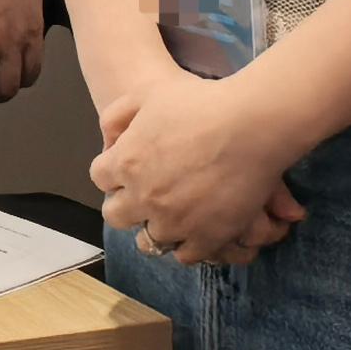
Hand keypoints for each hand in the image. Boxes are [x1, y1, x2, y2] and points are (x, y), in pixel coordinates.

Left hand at [92, 67, 309, 266]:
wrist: (250, 126)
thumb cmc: (200, 103)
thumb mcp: (146, 94)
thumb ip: (117, 116)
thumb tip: (109, 141)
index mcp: (125, 163)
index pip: (100, 179)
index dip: (113, 173)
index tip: (127, 170)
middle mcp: (144, 197)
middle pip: (116, 216)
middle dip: (126, 206)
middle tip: (145, 197)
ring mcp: (175, 221)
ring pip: (151, 240)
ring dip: (157, 228)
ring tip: (172, 216)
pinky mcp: (207, 237)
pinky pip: (186, 255)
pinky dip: (188, 245)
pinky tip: (196, 229)